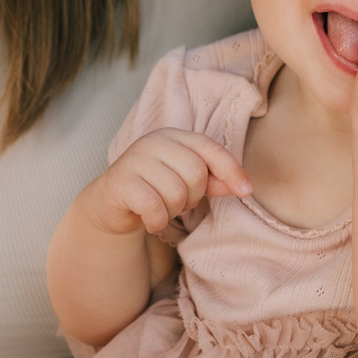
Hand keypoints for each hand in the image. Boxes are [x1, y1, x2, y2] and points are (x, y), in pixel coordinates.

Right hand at [79, 128, 251, 240]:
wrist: (111, 203)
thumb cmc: (154, 189)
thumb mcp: (186, 182)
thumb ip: (213, 180)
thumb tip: (241, 186)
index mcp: (174, 136)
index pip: (210, 149)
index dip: (231, 170)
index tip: (247, 191)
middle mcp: (153, 142)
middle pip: (196, 173)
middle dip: (193, 197)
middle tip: (178, 203)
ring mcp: (134, 159)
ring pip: (176, 193)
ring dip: (173, 211)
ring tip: (161, 208)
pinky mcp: (120, 181)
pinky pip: (153, 207)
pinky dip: (157, 221)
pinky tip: (150, 221)